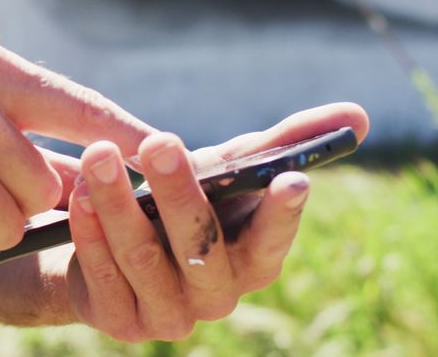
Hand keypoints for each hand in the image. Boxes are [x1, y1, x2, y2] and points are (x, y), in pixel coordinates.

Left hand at [65, 103, 368, 340]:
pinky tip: (78, 197)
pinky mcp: (122, 322)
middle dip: (178, 191)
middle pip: (200, 245)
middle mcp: (218, 296)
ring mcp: (170, 315)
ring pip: (144, 257)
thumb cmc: (182, 202)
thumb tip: (359, 115)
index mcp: (254, 260)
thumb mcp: (228, 170)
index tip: (291, 178)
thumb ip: (283, 144)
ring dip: (118, 204)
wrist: (113, 248)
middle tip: (158, 141)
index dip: (282, 214)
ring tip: (98, 156)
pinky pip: (105, 275)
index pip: (273, 242)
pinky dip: (90, 232)